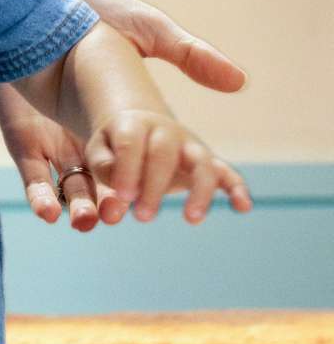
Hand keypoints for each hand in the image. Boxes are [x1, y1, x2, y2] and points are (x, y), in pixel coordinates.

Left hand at [0, 0, 247, 229]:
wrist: (38, 2)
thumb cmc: (98, 10)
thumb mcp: (145, 30)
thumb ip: (187, 54)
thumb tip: (238, 81)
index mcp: (127, 122)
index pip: (153, 169)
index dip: (171, 190)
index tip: (193, 215)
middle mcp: (93, 137)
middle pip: (111, 186)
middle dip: (116, 205)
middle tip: (127, 218)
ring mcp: (55, 140)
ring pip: (73, 187)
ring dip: (80, 208)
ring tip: (86, 222)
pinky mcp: (22, 136)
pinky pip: (31, 175)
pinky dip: (40, 196)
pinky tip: (49, 211)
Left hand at [68, 108, 251, 224]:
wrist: (141, 127)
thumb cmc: (115, 146)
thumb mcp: (100, 152)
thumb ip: (103, 175)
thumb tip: (110, 213)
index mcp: (134, 124)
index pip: (131, 143)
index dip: (127, 170)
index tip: (123, 197)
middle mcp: (166, 132)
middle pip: (165, 153)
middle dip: (155, 186)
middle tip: (143, 217)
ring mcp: (191, 146)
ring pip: (203, 163)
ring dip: (200, 191)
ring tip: (191, 219)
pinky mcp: (210, 162)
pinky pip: (229, 173)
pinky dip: (238, 188)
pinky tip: (243, 207)